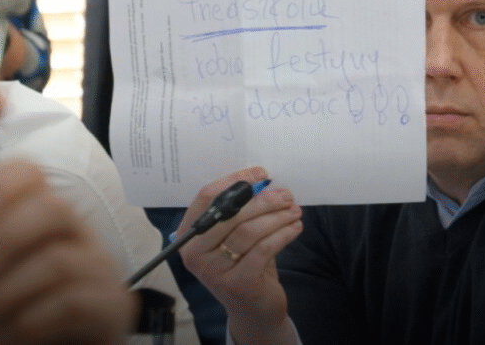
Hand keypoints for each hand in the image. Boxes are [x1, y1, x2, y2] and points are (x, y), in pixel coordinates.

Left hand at [0, 160, 135, 344]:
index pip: (28, 173)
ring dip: (8, 292)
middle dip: (8, 238)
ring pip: (60, 261)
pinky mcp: (112, 307)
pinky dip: (32, 320)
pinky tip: (8, 336)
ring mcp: (99, 268)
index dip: (1, 184)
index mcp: (36, 215)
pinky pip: (74, 303)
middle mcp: (75, 233)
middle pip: (55, 208)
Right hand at [178, 167, 302, 344]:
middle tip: (286, 195)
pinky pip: (264, 249)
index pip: (206, 198)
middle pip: (229, 214)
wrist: (252, 310)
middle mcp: (195, 253)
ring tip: (294, 211)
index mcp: (189, 235)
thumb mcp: (235, 236)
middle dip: (263, 200)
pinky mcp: (238, 283)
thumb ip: (240, 211)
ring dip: (277, 217)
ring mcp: (214, 270)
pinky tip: (295, 227)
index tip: (260, 174)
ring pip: (249, 231)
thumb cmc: (243, 265)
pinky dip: (283, 234)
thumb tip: (263, 181)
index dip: (234, 181)